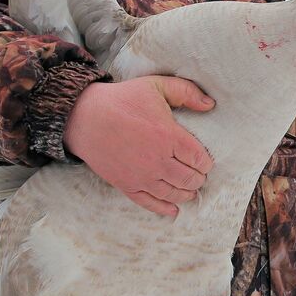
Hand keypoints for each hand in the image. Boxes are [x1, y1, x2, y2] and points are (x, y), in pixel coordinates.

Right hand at [63, 76, 214, 215]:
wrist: (84, 117)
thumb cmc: (122, 100)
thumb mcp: (156, 86)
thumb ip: (186, 92)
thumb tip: (210, 104)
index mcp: (169, 136)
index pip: (199, 159)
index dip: (206, 163)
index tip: (205, 161)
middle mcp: (158, 160)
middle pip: (189, 179)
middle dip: (198, 179)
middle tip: (199, 176)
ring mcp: (142, 176)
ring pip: (173, 193)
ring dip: (186, 194)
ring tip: (190, 191)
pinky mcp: (127, 185)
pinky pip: (150, 203)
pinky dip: (165, 208)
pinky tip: (173, 210)